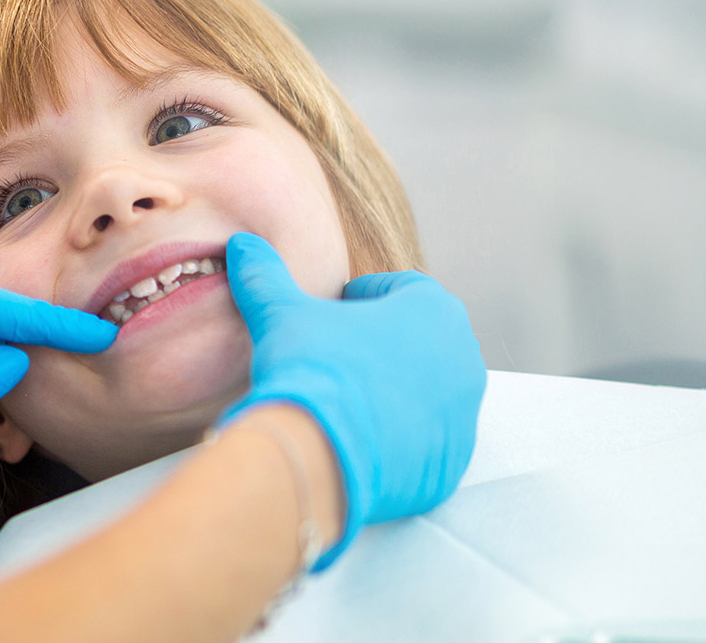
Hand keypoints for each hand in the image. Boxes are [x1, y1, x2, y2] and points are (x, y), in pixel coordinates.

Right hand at [219, 233, 485, 568]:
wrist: (319, 453)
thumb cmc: (310, 370)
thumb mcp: (280, 312)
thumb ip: (264, 274)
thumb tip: (242, 245)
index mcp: (435, 310)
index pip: (400, 289)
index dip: (359, 299)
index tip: (331, 315)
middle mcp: (463, 359)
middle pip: (418, 341)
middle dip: (381, 345)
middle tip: (336, 358)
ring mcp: (463, 414)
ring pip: (426, 392)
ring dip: (391, 392)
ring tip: (343, 401)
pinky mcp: (451, 461)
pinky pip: (426, 441)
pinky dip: (397, 437)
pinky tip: (356, 439)